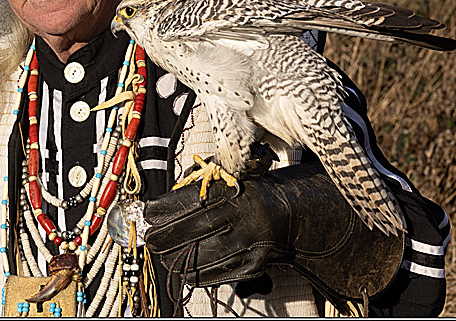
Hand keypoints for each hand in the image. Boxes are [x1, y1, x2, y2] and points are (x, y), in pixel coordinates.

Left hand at [142, 160, 404, 302]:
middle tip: (148, 239)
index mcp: (240, 190)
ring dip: (181, 257)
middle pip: (198, 227)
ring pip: (209, 253)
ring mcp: (254, 241)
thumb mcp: (240, 182)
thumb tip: (169, 204)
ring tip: (162, 256)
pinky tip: (187, 272)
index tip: (147, 212)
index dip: (168, 207)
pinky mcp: (261, 261)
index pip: (195, 198)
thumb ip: (212, 190)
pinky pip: (226, 271)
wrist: (307, 213)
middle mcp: (246, 215)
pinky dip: (204, 273)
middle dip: (169, 235)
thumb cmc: (264, 192)